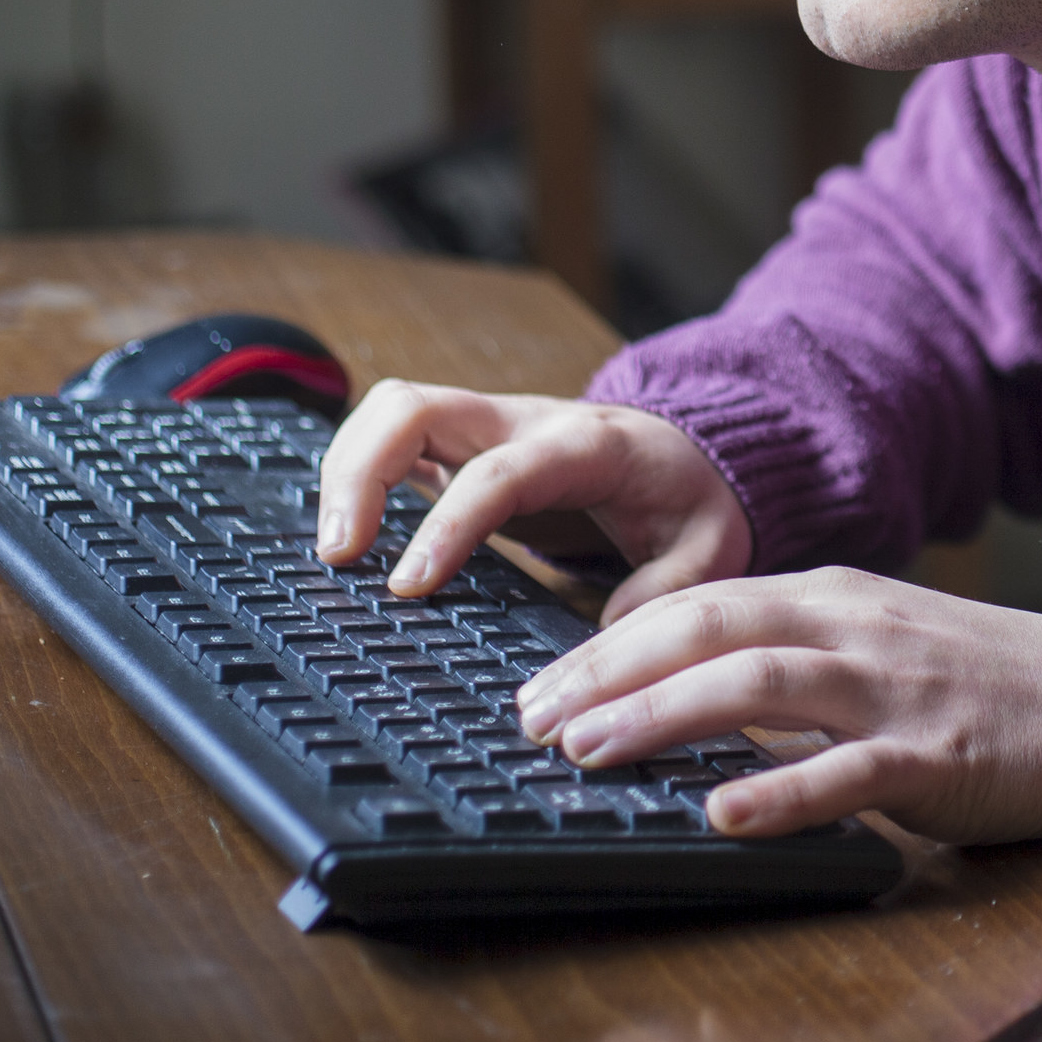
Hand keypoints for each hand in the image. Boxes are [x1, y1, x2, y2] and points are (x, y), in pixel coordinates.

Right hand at [315, 380, 749, 621]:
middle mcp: (524, 421)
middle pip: (416, 407)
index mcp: (584, 446)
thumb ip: (670, 588)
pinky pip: (392, 435)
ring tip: (331, 553)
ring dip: (345, 470)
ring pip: (391, 411)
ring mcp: (486, 425)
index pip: (500, 472)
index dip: (448, 522)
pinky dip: (355, 471)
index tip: (407, 584)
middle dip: (360, 473)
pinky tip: (345, 531)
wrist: (689, 449)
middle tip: (337, 558)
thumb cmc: (690, 497)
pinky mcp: (461, 444)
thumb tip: (611, 634)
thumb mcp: (710, 545)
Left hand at [514, 569, 1041, 845]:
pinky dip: (779, 792)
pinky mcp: (938, 755)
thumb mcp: (889, 646)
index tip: (539, 684)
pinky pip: (848, 773)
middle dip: (605, 670)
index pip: (702, 601)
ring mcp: (898, 690)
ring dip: (661, 715)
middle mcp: (859, 629)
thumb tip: (691, 704)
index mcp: (842, 598)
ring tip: (587, 750)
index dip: (610, 641)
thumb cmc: (997, 685)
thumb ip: (802, 662)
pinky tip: (719, 815)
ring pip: (760, 684)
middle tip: (528, 716)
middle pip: (710, 628)